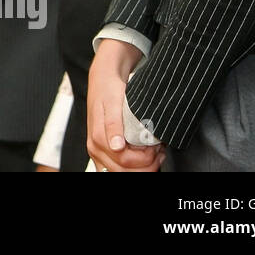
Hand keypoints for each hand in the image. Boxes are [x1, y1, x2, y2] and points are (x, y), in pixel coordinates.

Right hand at [87, 39, 164, 171]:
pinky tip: (144, 156)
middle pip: (124, 172)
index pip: (125, 161)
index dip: (145, 158)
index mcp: (98, 138)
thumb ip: (114, 125)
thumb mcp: (114, 103)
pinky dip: (134, 167)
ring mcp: (98, 152)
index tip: (156, 147)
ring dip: (142, 168)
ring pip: (121, 173)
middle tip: (158, 151)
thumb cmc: (109, 89)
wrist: (103, 80)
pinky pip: (118, 169)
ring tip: (154, 153)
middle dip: (146, 165)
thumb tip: (116, 146)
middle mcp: (95, 148)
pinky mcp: (103, 152)